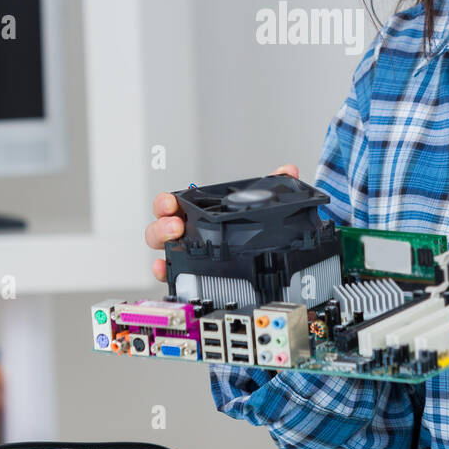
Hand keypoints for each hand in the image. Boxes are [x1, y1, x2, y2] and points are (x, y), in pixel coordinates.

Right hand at [144, 164, 299, 281]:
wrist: (258, 257)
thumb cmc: (245, 228)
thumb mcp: (259, 204)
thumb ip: (271, 185)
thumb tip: (287, 171)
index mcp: (197, 214)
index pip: (173, 205)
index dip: (166, 202)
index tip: (171, 202)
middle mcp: (187, 234)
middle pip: (161, 228)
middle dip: (163, 225)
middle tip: (177, 225)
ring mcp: (186, 256)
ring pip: (164, 251)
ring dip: (165, 245)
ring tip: (176, 241)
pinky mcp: (190, 277)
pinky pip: (172, 276)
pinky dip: (166, 273)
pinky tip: (168, 271)